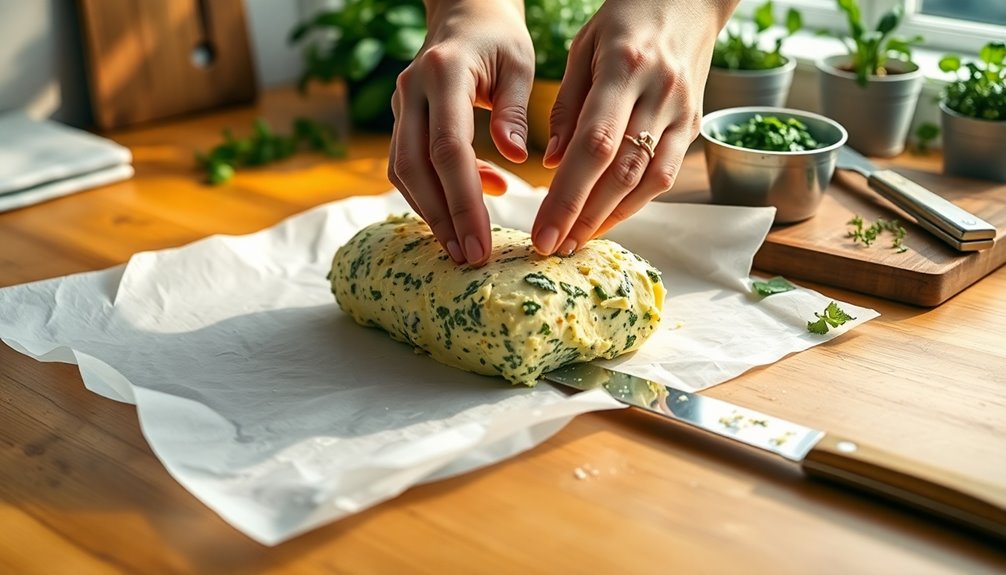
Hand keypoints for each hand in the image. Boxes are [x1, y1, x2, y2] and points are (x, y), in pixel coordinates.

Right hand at [388, 0, 533, 264]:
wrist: (464, 13)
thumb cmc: (499, 38)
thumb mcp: (519, 64)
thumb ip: (515, 110)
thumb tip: (516, 158)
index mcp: (444, 73)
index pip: (447, 148)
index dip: (462, 201)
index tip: (480, 242)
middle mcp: (412, 91)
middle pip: (414, 167)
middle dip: (441, 218)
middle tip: (468, 258)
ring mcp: (400, 106)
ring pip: (402, 171)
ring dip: (431, 213)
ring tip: (464, 244)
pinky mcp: (401, 120)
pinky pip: (407, 165)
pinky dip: (434, 192)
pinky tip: (474, 201)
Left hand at [532, 0, 737, 254]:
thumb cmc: (625, 18)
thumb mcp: (584, 46)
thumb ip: (567, 106)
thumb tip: (554, 165)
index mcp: (625, 67)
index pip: (594, 146)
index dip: (568, 195)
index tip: (543, 230)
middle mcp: (660, 93)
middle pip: (621, 172)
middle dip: (584, 217)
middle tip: (553, 247)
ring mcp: (683, 111)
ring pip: (648, 181)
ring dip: (610, 218)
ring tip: (576, 241)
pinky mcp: (694, 123)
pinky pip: (664, 174)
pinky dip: (635, 202)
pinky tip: (607, 218)